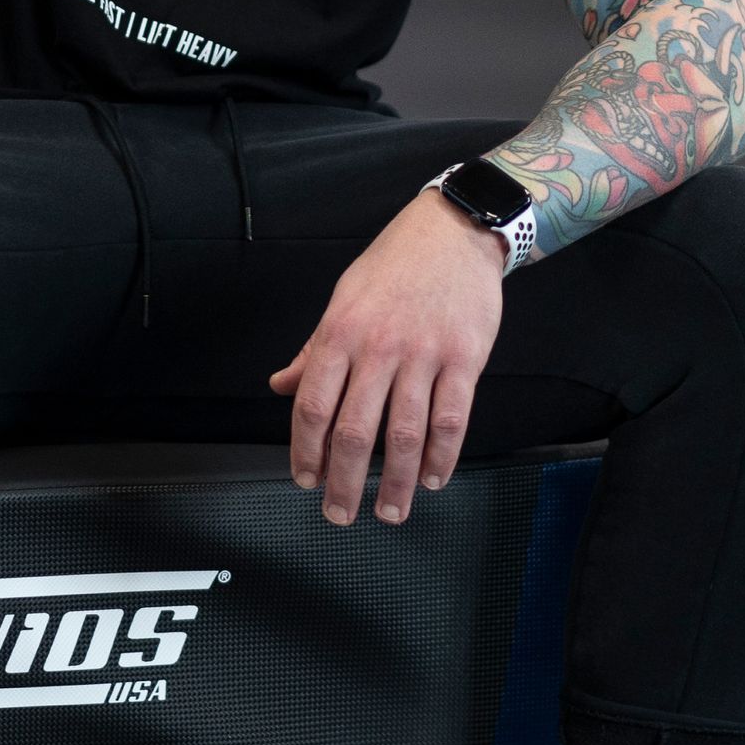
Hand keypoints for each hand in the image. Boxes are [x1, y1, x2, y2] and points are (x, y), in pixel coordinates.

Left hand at [269, 191, 505, 525]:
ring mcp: (424, 354)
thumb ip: (313, 350)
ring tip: (390, 511)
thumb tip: (280, 386)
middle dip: (345, 483)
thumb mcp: (342, 298)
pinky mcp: (465, 358)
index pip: (312, 406)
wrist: (453, 231)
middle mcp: (379, 347)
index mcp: (340, 333)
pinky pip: (451, 419)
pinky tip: (434, 478)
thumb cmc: (394, 265)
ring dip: (397, 483)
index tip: (306, 480)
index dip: (305, 452)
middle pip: (355, 432)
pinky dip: (442, 457)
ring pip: (405, 435)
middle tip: (340, 513)